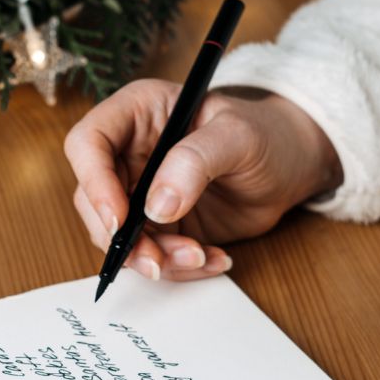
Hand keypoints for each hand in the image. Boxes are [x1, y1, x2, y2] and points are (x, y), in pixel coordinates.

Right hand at [63, 79, 341, 280]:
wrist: (291, 166)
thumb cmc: (266, 134)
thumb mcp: (238, 136)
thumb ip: (196, 161)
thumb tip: (157, 205)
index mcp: (137, 113)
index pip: (88, 143)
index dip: (94, 183)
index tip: (121, 219)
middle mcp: (129, 153)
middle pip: (93, 199)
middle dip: (122, 237)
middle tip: (157, 259)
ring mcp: (141, 192)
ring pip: (118, 236)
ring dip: (153, 258)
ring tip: (201, 256)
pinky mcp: (159, 225)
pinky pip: (150, 254)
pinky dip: (178, 266)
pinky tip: (213, 259)